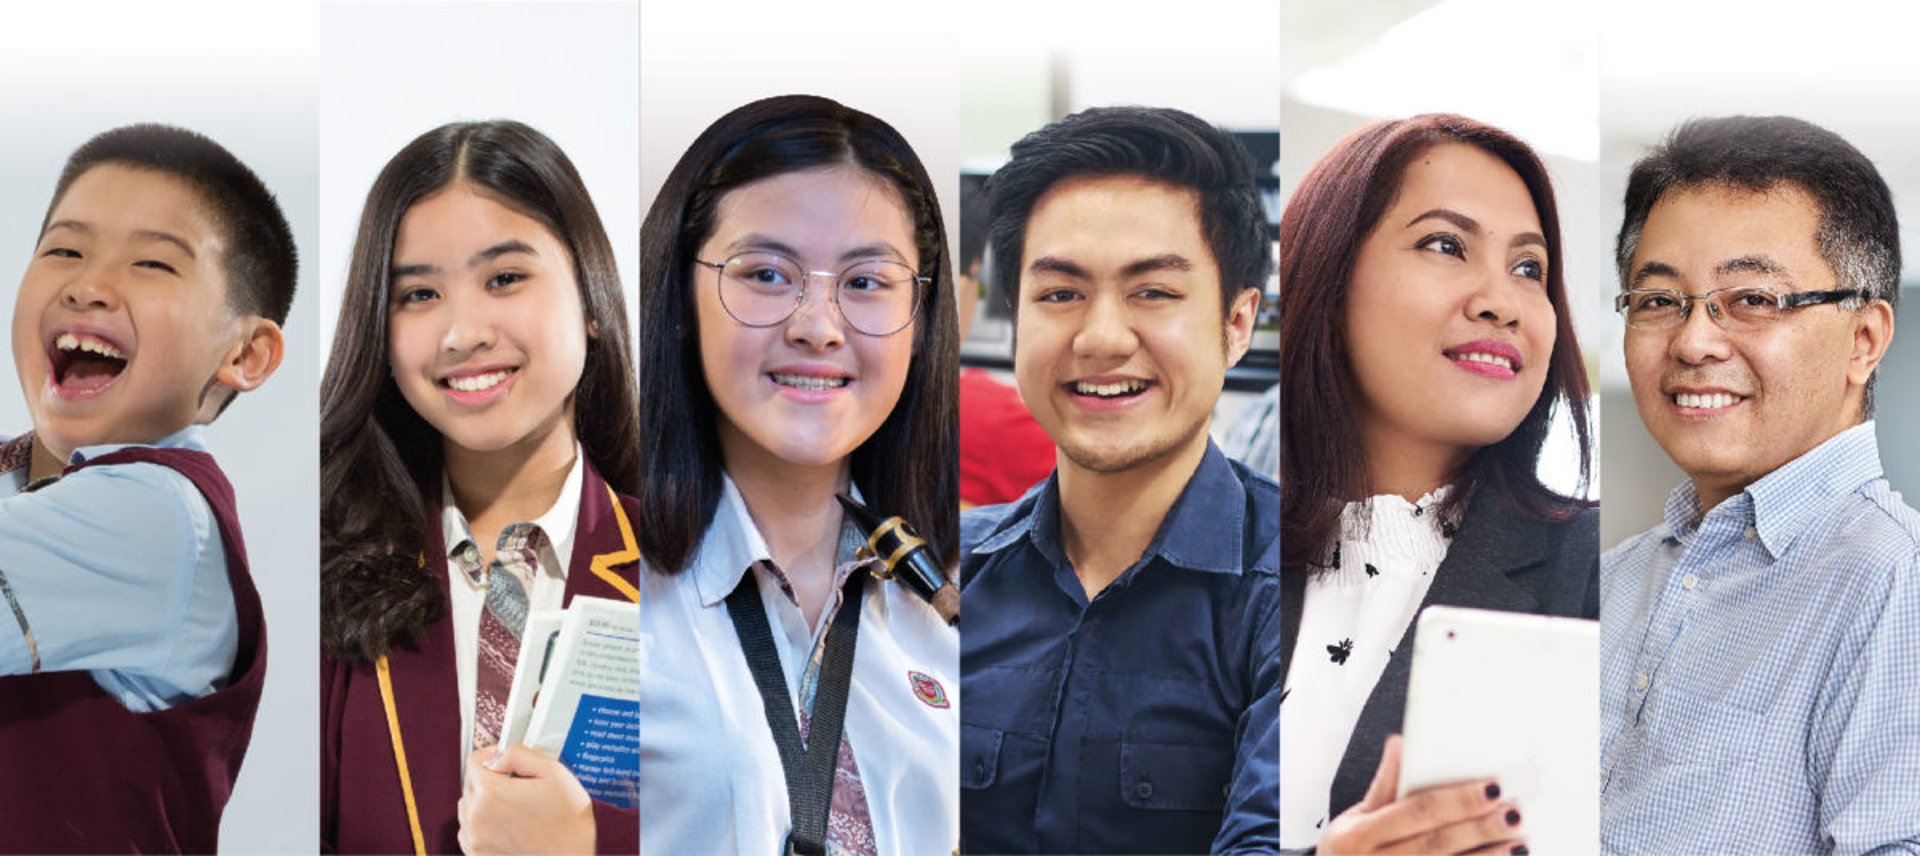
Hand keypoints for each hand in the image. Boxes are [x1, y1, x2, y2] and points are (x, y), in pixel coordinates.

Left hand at [457, 745, 595, 854]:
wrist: (576, 855)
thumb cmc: (569, 820)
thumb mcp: (554, 773)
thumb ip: (519, 754)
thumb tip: (498, 755)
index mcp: (492, 793)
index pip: (475, 761)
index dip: (493, 756)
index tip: (506, 762)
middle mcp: (477, 816)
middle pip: (470, 783)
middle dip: (490, 779)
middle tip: (517, 786)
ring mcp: (475, 839)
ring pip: (467, 807)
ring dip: (483, 802)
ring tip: (513, 808)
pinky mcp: (477, 855)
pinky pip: (469, 831)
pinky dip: (482, 825)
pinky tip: (507, 825)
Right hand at [1320, 735, 1526, 855]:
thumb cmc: (1346, 853)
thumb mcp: (1353, 819)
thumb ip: (1383, 786)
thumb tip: (1401, 743)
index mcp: (1359, 836)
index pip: (1417, 812)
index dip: (1456, 800)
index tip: (1491, 787)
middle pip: (1437, 843)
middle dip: (1479, 828)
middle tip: (1515, 813)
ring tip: (1520, 843)